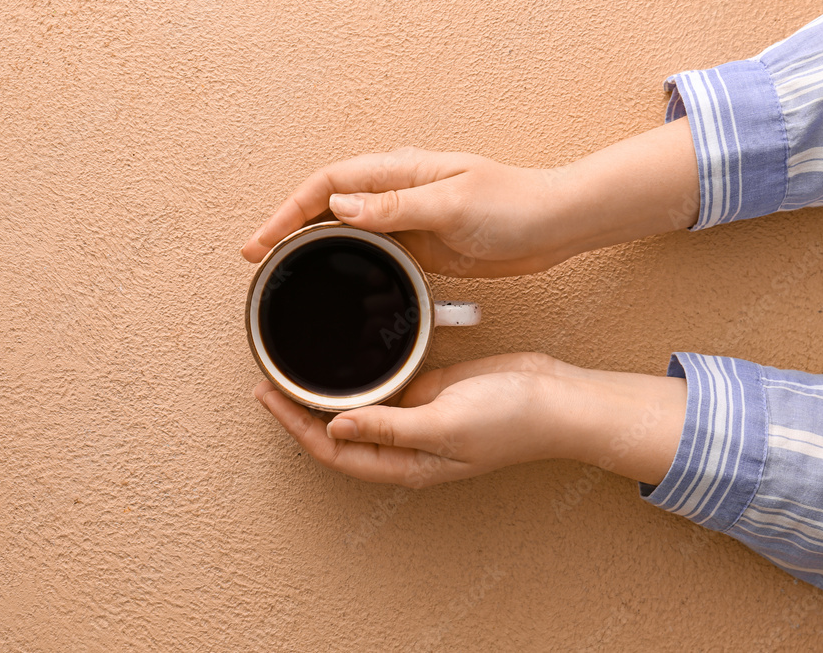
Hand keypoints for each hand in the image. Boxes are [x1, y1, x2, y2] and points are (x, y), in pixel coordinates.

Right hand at [240, 118, 698, 276]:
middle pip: (326, 205)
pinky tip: (332, 278)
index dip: (288, 212)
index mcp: (400, 172)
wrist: (554, 226)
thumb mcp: (453, 204)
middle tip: (256, 258)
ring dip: (311, 245)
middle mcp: (397, 192)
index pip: (328, 185)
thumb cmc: (513, 205)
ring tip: (281, 270)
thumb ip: (396, 207)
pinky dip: (344, 261)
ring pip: (343, 229)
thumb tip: (340, 208)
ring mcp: (406, 218)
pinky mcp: (419, 243)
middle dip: (287, 228)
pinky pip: (371, 250)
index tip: (262, 241)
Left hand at [253, 353, 686, 487]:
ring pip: (357, 410)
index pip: (333, 449)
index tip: (267, 397)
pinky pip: (383, 387)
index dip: (295, 427)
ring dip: (326, 394)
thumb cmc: (512, 420)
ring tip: (294, 369)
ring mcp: (416, 419)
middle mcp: (405, 445)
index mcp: (405, 463)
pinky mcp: (429, 392)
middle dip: (300, 412)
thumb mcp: (444, 423)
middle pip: (337, 433)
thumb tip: (336, 427)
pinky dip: (359, 376)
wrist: (556, 398)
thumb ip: (389, 426)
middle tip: (269, 381)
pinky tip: (343, 358)